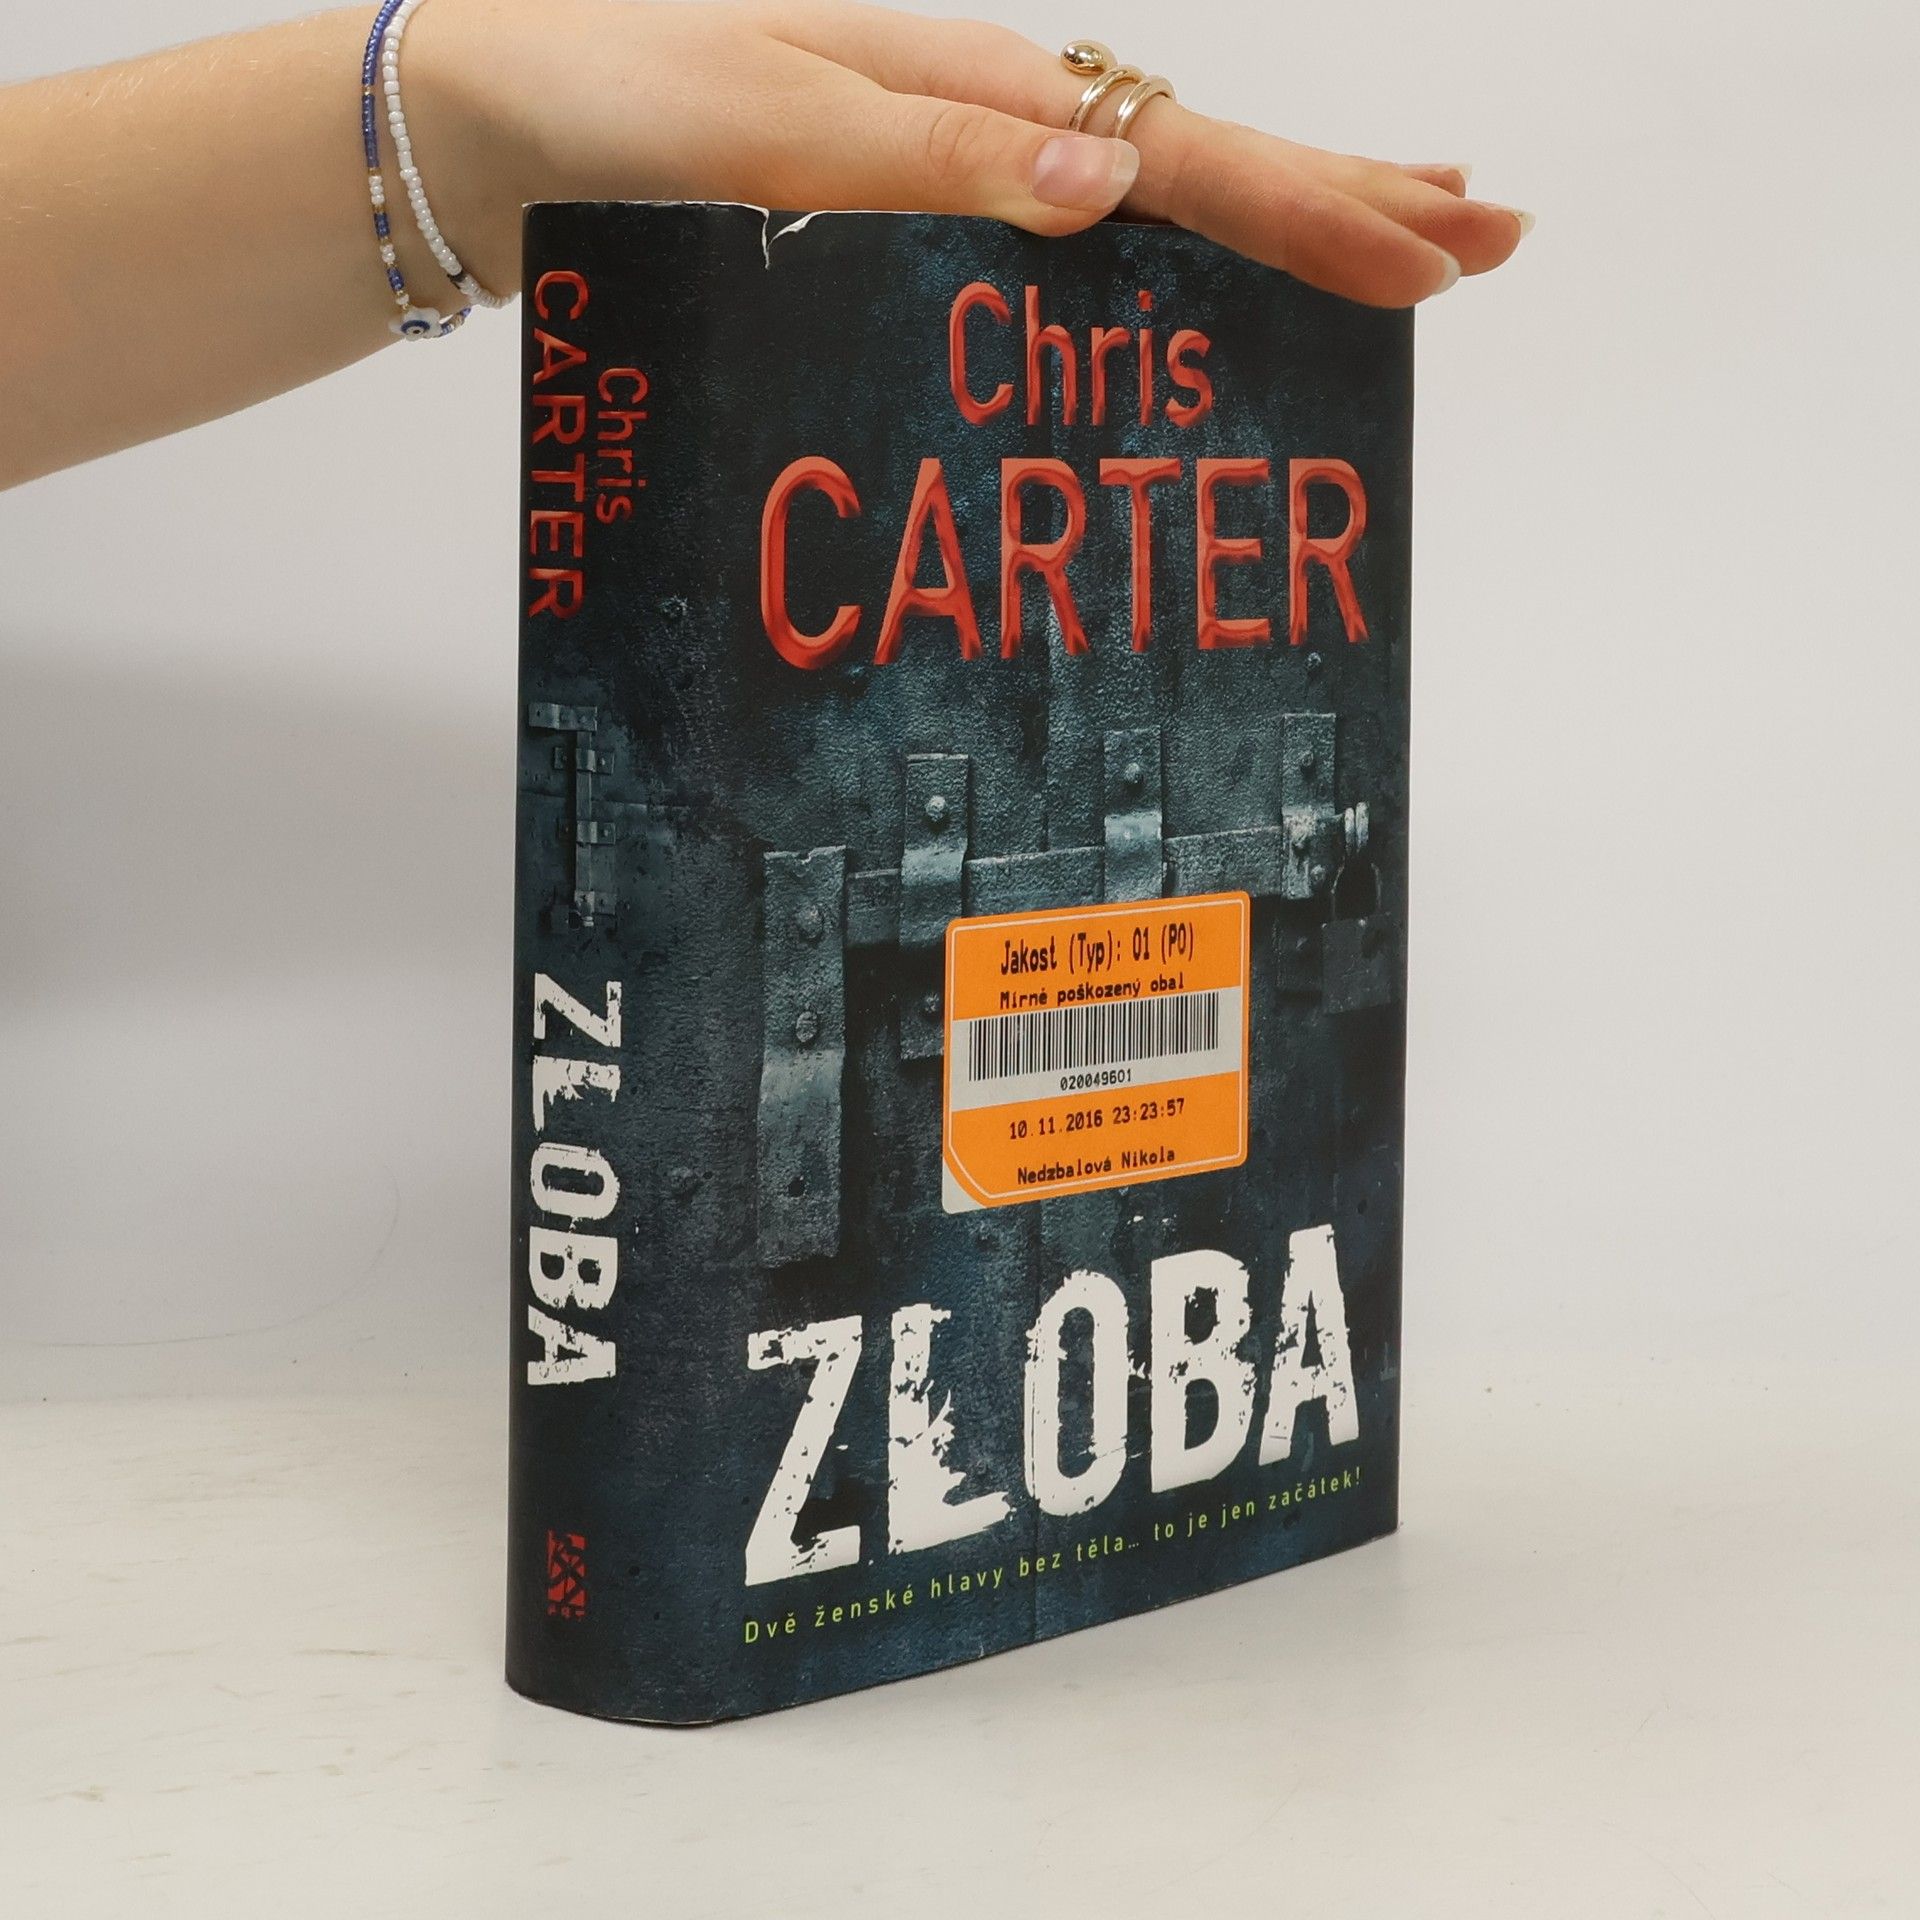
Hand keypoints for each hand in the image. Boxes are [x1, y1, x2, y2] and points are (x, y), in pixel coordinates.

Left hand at [413, 0, 1526, 308]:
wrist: (505, 111)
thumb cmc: (619, 109)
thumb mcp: (772, 133)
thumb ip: (932, 165)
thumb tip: (1104, 192)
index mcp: (975, 97)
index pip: (1182, 164)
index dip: (1315, 216)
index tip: (1440, 257)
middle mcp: (988, 121)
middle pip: (1205, 159)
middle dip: (1346, 199)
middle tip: (1488, 237)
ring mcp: (960, 159)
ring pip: (1157, 190)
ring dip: (1282, 213)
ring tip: (1397, 231)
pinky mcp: (917, 205)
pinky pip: (1075, 228)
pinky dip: (1164, 246)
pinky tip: (1190, 263)